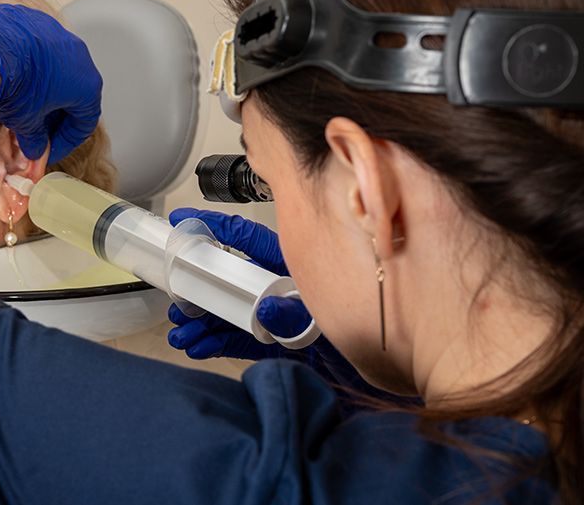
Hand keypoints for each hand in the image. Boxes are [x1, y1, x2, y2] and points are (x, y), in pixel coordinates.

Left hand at [0, 1, 101, 162]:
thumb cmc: (14, 85)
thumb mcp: (26, 123)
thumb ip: (35, 140)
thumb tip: (35, 147)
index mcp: (86, 84)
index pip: (84, 122)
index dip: (66, 142)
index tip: (49, 150)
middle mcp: (79, 56)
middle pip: (73, 95)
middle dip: (54, 117)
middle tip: (35, 132)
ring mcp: (58, 35)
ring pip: (56, 71)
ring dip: (43, 91)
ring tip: (21, 106)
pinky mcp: (36, 22)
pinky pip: (38, 51)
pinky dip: (30, 69)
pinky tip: (12, 79)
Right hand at [165, 208, 420, 410]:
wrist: (415, 366)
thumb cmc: (388, 322)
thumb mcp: (341, 307)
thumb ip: (302, 306)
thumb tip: (266, 309)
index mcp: (302, 263)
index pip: (250, 240)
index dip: (216, 231)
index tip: (186, 223)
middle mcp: (290, 288)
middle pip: (233, 280)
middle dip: (200, 286)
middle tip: (174, 290)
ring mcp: (287, 318)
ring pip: (234, 313)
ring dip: (205, 320)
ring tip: (180, 328)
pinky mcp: (288, 349)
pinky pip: (246, 343)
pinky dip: (220, 344)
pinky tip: (198, 346)